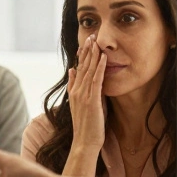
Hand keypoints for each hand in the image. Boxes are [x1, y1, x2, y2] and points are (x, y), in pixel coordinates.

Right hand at [68, 34, 107, 152]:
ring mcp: (83, 95)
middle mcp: (76, 91)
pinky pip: (96, 80)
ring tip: (95, 41)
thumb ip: (76, 86)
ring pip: (88, 70)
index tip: (86, 42)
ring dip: (92, 55)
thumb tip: (73, 71)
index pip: (78, 69)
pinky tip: (103, 57)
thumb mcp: (79, 103)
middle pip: (82, 66)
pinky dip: (99, 68)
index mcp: (74, 91)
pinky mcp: (91, 100)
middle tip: (91, 35)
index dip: (82, 55)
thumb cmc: (86, 125)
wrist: (84, 141)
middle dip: (87, 50)